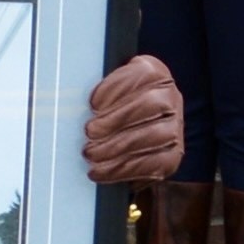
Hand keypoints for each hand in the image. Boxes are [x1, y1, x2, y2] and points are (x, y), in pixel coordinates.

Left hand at [80, 56, 184, 185]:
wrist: (128, 136)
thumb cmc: (108, 108)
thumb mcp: (103, 91)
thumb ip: (92, 91)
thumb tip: (68, 98)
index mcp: (154, 72)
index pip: (144, 72)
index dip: (118, 87)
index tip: (93, 103)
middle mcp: (170, 97)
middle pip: (151, 103)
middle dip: (117, 119)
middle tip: (89, 132)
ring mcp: (175, 128)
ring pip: (155, 135)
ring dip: (119, 147)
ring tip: (91, 155)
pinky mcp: (172, 157)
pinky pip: (154, 165)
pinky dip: (124, 170)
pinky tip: (102, 172)